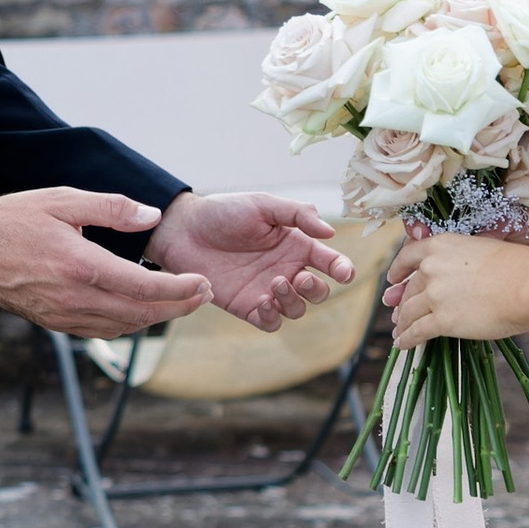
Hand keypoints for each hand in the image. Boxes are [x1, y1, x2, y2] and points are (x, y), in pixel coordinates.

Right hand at [0, 186, 211, 335]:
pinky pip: (100, 331)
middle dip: (178, 307)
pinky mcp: (52, 323)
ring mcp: (61, 316)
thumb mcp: (63, 200)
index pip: (143, 286)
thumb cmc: (11, 219)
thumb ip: (112, 207)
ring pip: (122, 327)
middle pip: (140, 313)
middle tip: (203, 295)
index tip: (202, 283)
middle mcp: (72, 298)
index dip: (179, 289)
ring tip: (179, 302)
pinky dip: (127, 323)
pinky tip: (139, 309)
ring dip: (155, 318)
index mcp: (79, 266)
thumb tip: (153, 215)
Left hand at [145, 189, 352, 332]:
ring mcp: (267, 290)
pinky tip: (262, 301)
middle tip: (299, 278)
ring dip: (293, 302)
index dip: (342, 269)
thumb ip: (298, 214)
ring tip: (275, 283)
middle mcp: (286, 270)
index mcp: (295, 245)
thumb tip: (330, 232)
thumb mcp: (263, 205)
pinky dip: (273, 317)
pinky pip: (271, 322)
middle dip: (317, 289)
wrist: (184, 230)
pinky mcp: (246, 306)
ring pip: (297, 310)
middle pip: (318, 292)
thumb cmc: (224, 212)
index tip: (344, 273)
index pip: (329, 262)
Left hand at [383, 230, 528, 348]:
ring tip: (399, 332)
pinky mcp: (442, 320)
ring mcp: (435, 295)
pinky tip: (403, 344)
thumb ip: (463, 261)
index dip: (398, 270)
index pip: (409, 255)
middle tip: (398, 313)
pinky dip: (407, 339)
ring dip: (402, 323)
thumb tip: (461, 278)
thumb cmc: (520, 267)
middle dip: (402, 302)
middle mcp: (432, 267)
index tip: (393, 279)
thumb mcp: (483, 250)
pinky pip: (416, 331)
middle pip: (410, 288)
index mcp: (442, 245)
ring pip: (409, 311)